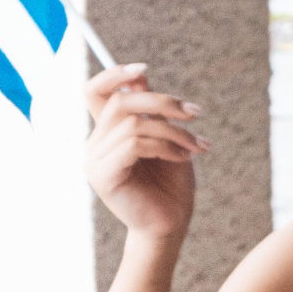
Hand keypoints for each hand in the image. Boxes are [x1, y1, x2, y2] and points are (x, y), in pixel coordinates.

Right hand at [84, 64, 205, 239]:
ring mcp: (95, 160)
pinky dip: (167, 146)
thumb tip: (140, 74)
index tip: (145, 68)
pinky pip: (135, 145)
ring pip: (134, 124)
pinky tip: (185, 157)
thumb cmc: (171, 182)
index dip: (114, 74)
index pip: (94, 91)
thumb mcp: (167, 137)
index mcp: (108, 131)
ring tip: (198, 146)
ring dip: (175, 131)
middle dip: (163, 102)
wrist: (171, 223)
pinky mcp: (103, 176)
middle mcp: (96, 143)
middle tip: (196, 114)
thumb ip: (152, 110)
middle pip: (121, 102)